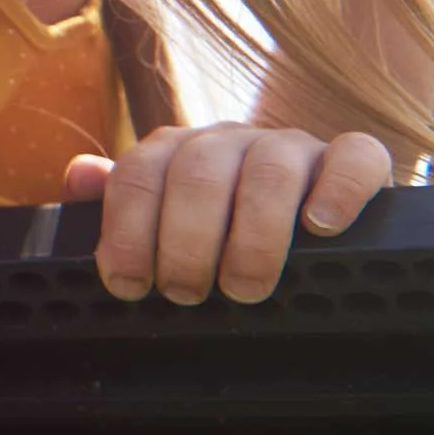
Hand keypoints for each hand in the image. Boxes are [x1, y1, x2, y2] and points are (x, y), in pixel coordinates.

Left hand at [65, 122, 393, 305]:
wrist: (308, 207)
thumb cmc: (220, 230)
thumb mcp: (165, 219)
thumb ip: (121, 200)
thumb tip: (78, 176)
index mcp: (177, 151)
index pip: (138, 173)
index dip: (126, 231)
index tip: (128, 285)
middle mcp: (230, 139)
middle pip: (198, 172)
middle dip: (185, 241)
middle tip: (187, 295)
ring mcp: (292, 144)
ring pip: (271, 170)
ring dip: (254, 236)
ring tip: (244, 288)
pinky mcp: (352, 157)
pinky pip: (355, 156)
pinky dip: (339, 190)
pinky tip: (321, 228)